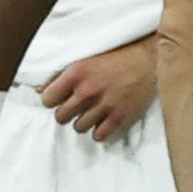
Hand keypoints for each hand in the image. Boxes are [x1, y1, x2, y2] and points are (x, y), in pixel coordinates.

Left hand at [41, 35, 158, 137]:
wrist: (150, 59)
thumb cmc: (118, 56)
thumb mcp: (87, 58)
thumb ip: (64, 74)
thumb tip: (41, 90)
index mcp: (76, 72)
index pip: (47, 99)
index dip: (52, 100)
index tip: (59, 99)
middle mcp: (87, 90)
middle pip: (61, 117)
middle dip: (66, 113)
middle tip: (76, 107)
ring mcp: (104, 105)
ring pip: (79, 128)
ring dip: (83, 122)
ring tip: (92, 112)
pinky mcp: (120, 116)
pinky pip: (99, 135)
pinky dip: (100, 130)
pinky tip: (104, 120)